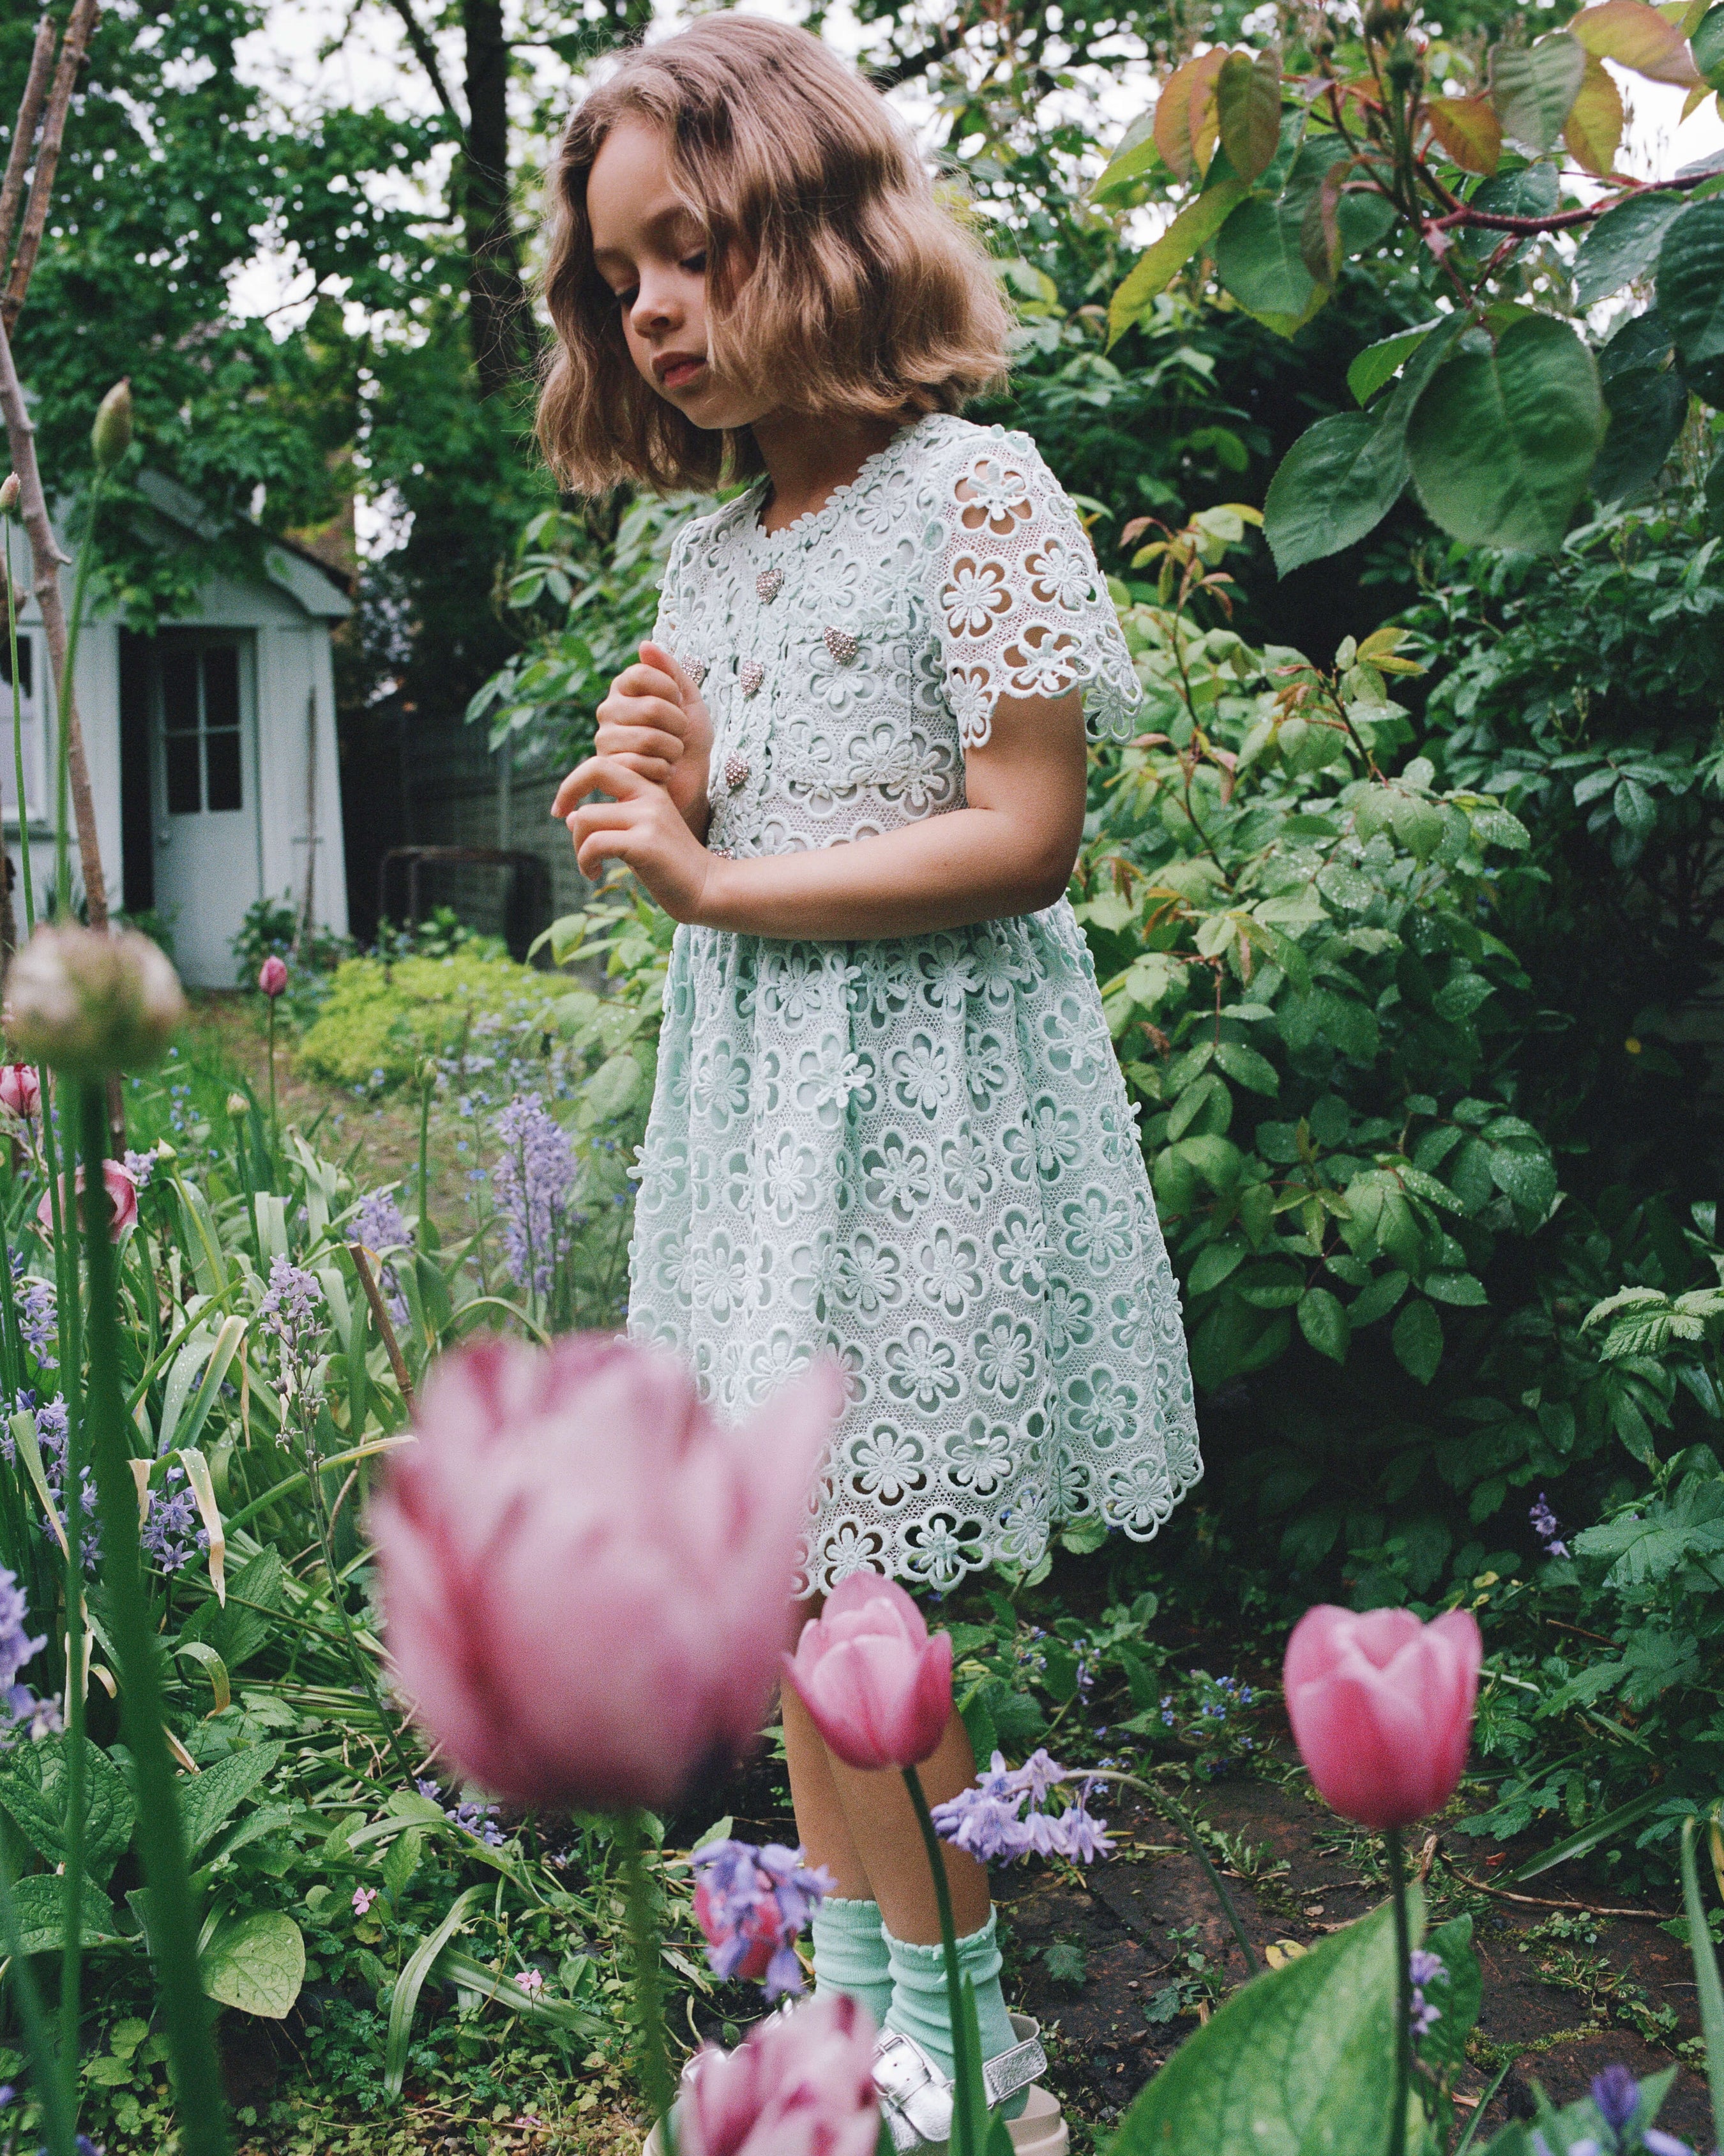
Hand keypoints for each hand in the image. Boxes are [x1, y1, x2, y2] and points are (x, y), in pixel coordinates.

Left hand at [552, 756, 717, 923]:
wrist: (708, 889)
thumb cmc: (670, 866)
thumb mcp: (638, 836)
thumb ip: (609, 821)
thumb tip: (570, 816)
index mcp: (649, 788)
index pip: (602, 763)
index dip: (573, 781)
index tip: (561, 808)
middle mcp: (650, 795)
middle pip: (594, 771)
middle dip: (567, 792)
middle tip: (559, 816)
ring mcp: (649, 818)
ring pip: (586, 817)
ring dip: (578, 846)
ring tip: (589, 865)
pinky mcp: (646, 844)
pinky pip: (595, 844)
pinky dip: (585, 861)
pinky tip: (594, 873)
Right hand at [590, 640, 711, 829]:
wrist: (690, 781)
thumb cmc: (690, 738)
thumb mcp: (689, 698)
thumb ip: (670, 670)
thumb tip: (644, 645)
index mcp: (624, 688)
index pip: (643, 674)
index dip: (671, 691)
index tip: (679, 705)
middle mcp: (608, 711)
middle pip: (651, 707)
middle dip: (678, 725)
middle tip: (678, 736)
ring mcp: (605, 740)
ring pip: (648, 738)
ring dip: (672, 750)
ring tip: (670, 755)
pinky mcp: (609, 769)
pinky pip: (639, 763)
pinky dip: (661, 771)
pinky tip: (660, 773)